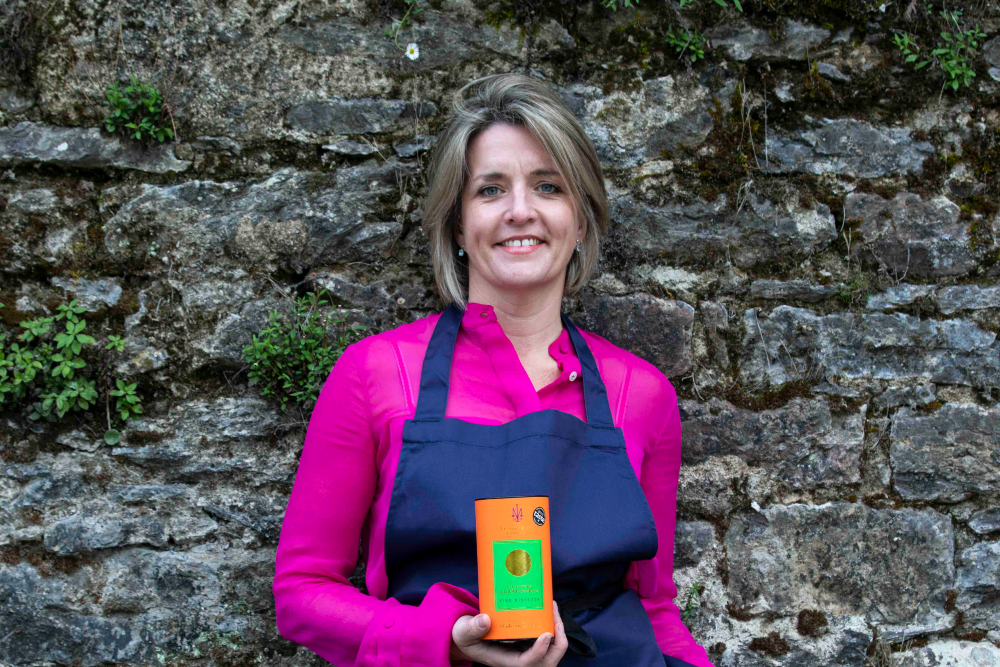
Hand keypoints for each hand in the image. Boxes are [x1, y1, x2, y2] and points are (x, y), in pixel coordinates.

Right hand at [450, 600, 567, 665]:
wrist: (468, 635)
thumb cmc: (466, 636)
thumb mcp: (463, 632)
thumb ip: (471, 628)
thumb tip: (485, 620)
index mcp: (506, 661)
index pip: (528, 663)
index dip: (540, 651)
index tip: (545, 634)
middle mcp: (520, 660)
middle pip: (548, 661)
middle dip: (557, 642)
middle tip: (554, 617)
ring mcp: (526, 652)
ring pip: (552, 652)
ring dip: (558, 633)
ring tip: (552, 609)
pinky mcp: (529, 644)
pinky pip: (548, 642)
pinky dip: (552, 628)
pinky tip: (547, 609)